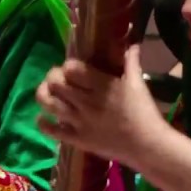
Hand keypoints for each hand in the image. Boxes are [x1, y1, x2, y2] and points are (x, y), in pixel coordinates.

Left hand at [36, 46, 166, 169]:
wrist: (148, 146)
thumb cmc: (144, 113)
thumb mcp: (138, 83)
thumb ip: (131, 62)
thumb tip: (132, 44)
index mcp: (100, 85)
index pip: (70, 68)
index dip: (67, 66)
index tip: (70, 69)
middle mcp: (86, 101)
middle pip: (55, 83)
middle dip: (52, 77)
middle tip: (56, 79)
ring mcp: (79, 121)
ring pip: (49, 103)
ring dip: (43, 95)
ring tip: (47, 93)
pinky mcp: (77, 139)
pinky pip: (52, 131)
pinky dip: (43, 123)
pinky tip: (42, 118)